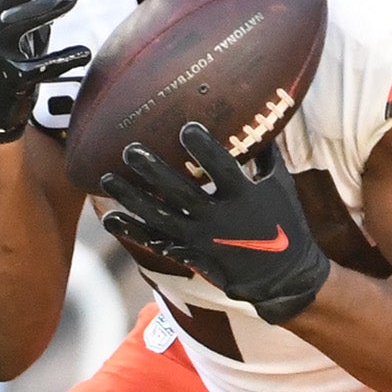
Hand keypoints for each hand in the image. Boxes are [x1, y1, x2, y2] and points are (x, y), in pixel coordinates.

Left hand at [99, 123, 332, 324]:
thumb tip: (257, 113)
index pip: (222, 169)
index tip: (185, 128)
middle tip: (130, 150)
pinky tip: (111, 218)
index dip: (203, 149)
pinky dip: (133, 231)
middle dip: (153, 171)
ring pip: (160, 218)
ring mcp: (202, 239)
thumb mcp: (281, 185)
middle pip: (180, 193)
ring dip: (132, 199)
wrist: (284, 277)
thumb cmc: (284, 222)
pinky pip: (157, 242)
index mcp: (245, 197)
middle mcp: (220, 219)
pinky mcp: (192, 254)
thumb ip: (265, 153)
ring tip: (107, 179)